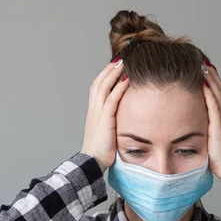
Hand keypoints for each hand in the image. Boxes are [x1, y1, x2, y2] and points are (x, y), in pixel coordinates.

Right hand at [80, 57, 129, 172]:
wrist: (92, 162)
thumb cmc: (102, 150)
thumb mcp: (108, 131)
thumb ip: (114, 121)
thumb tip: (126, 117)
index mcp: (94, 111)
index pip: (98, 87)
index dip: (106, 75)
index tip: (116, 66)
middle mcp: (94, 109)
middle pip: (99, 82)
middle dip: (109, 69)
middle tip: (120, 58)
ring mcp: (97, 113)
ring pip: (104, 87)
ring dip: (114, 73)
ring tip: (124, 62)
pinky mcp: (104, 120)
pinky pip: (112, 99)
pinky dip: (119, 87)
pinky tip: (127, 79)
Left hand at [202, 60, 220, 187]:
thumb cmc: (218, 157)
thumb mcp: (209, 138)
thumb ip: (203, 128)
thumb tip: (191, 123)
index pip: (219, 94)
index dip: (213, 80)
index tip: (205, 69)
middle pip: (220, 89)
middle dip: (212, 74)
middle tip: (204, 61)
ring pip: (219, 93)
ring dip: (211, 78)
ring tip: (203, 66)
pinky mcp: (219, 125)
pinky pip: (214, 105)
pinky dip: (210, 92)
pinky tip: (204, 83)